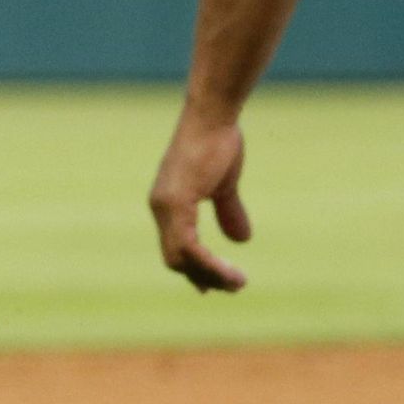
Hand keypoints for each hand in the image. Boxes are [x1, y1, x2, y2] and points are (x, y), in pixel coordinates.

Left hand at [147, 106, 252, 292]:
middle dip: (204, 277)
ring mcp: (165, 206)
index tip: (218, 285)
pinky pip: (189, 246)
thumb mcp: (225, 184)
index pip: (176, 248)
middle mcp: (161, 208)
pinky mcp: (176, 202)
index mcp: (168, 204)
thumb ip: (228, 211)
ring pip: (181, 258)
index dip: (196, 270)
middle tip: (232, 286)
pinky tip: (228, 270)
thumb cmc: (218, 142)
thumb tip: (242, 240)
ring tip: (237, 283)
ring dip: (210, 275)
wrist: (213, 116)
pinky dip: (208, 263)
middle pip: (175, 259)